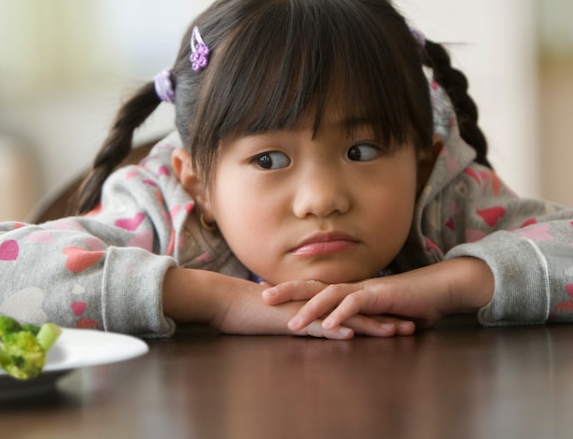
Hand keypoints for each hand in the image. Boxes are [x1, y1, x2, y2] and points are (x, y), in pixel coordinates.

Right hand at [163, 268, 414, 338]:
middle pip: (356, 311)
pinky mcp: (287, 320)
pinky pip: (314, 327)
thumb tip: (315, 328)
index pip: (351, 309)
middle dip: (385, 318)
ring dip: (370, 326)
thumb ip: (301, 320)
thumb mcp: (283, 317)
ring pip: (342, 318)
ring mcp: (303, 311)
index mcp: (314, 304)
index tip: (400, 319)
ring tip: (395, 332)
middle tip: (413, 325)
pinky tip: (350, 336)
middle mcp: (314, 304)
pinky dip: (332, 330)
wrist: (225, 301)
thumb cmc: (249, 311)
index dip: (377, 314)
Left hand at [261, 257, 493, 332]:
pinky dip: (340, 314)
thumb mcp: (377, 314)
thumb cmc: (410, 303)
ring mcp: (366, 289)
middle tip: (263, 298)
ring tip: (291, 324)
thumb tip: (340, 328)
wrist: (440, 289)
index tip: (266, 295)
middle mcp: (353, 286)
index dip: (290, 291)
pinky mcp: (381, 296)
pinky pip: (356, 304)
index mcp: (348, 289)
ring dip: (309, 310)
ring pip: (330, 295)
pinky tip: (327, 327)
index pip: (313, 288)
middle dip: (287, 292)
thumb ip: (358, 318)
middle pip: (313, 286)